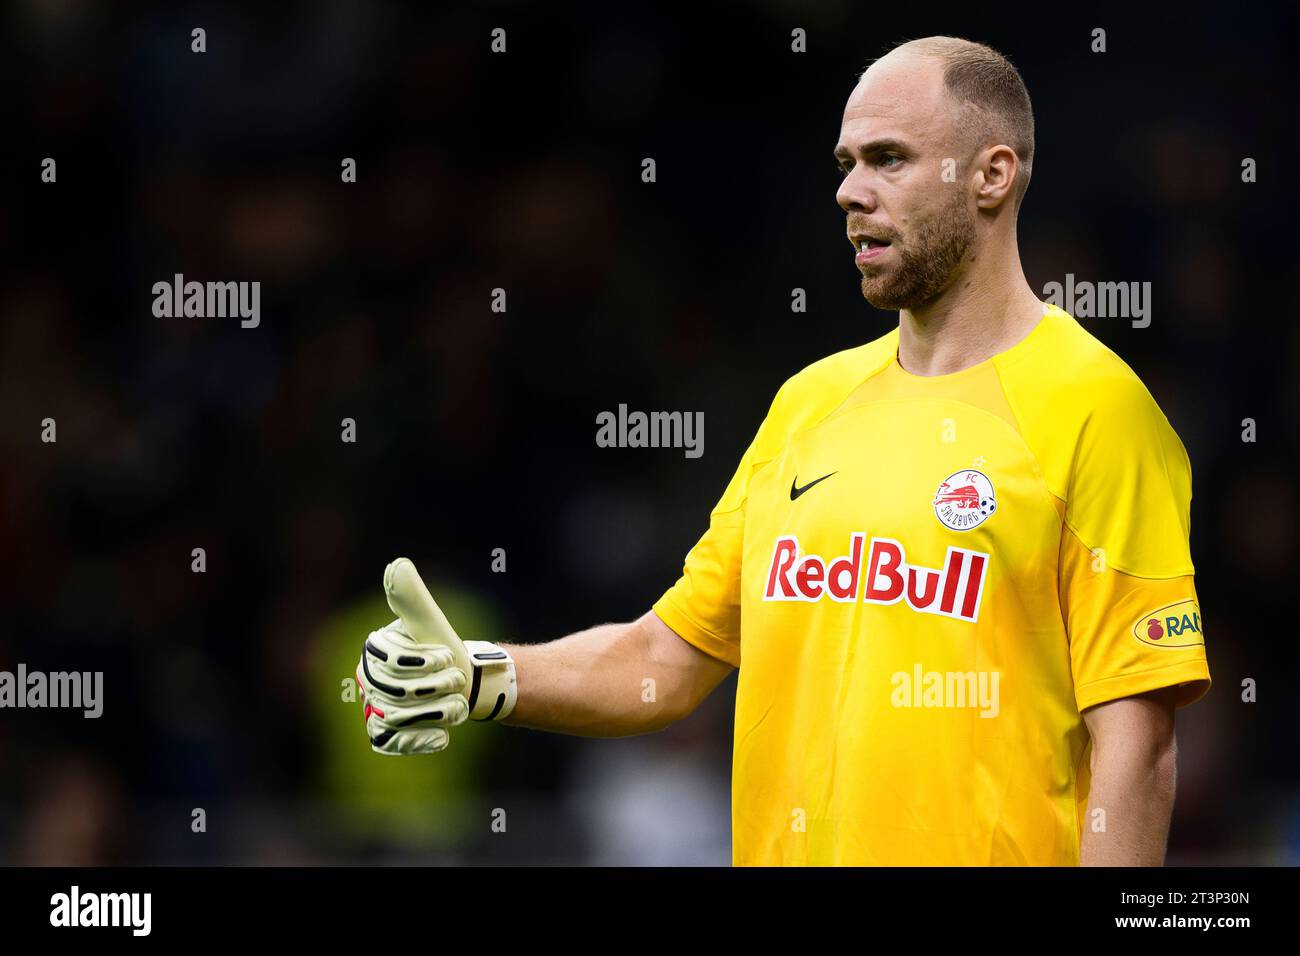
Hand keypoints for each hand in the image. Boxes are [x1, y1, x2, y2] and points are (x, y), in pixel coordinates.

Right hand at [357, 558, 516, 754]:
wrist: (460, 681)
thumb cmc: (443, 645)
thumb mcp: (429, 619)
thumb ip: (411, 595)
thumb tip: (398, 564)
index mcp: (373, 653)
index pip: (391, 664)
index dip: (422, 663)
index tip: (445, 656)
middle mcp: (367, 682)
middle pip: (397, 694)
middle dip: (436, 687)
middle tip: (458, 678)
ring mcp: (374, 709)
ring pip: (398, 719)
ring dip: (437, 712)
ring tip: (459, 703)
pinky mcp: (386, 735)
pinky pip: (392, 744)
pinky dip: (420, 741)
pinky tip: (442, 736)